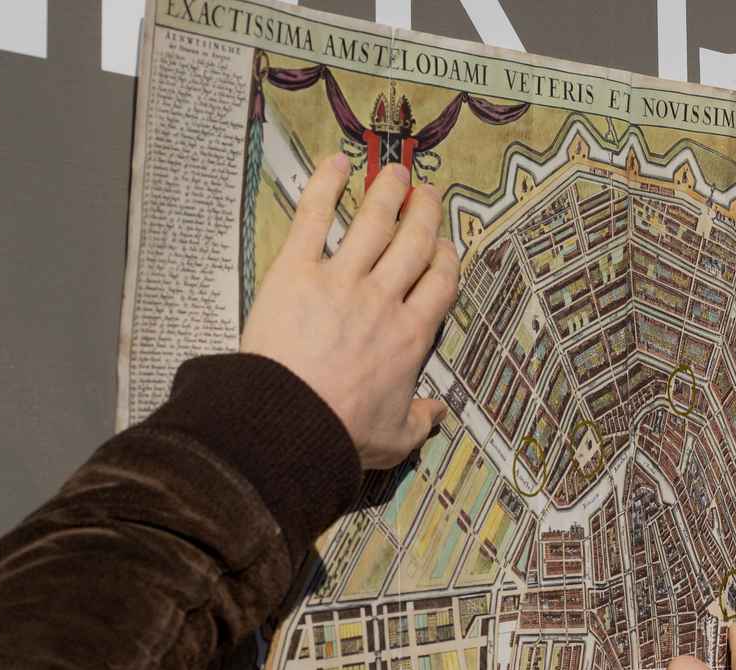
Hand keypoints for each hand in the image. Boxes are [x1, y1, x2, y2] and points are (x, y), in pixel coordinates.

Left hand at [241, 154, 458, 469]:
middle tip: (426, 194)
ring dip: (388, 192)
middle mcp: (384, 299)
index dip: (446, 257)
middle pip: (415, 243)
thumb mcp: (394, 439)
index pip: (441, 282)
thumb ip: (420, 421)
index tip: (444, 245)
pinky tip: (337, 164)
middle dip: (424, 213)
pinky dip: (326, 186)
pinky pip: (314, 218)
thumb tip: (439, 415)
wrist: (288, 425)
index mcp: (411, 336)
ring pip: (375, 223)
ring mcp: (341, 280)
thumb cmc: (340, 435)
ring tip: (394, 172)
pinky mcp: (297, 271)